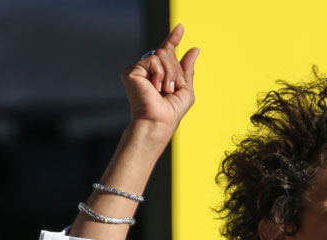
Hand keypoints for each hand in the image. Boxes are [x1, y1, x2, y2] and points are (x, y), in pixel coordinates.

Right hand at [121, 24, 199, 142]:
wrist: (159, 123)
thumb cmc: (171, 112)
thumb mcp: (185, 89)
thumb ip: (187, 69)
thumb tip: (194, 49)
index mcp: (159, 74)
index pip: (166, 52)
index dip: (173, 39)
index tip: (180, 29)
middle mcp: (147, 70)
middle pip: (166, 53)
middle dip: (177, 69)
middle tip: (175, 87)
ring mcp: (138, 70)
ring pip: (161, 55)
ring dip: (171, 73)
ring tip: (166, 90)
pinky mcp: (131, 71)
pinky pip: (153, 60)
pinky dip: (161, 74)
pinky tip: (156, 87)